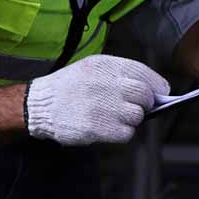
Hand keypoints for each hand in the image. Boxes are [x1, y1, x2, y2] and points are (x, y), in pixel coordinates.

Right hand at [24, 54, 167, 145]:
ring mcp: (101, 106)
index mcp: (105, 66)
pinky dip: (121, 133)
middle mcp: (105, 83)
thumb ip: (120, 75)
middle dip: (144, 104)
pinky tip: (107, 127)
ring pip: (137, 116)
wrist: (38, 105)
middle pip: (144, 96)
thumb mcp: (92, 69)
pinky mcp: (96, 127)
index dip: (156, 85)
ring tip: (113, 117)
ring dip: (131, 119)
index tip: (160, 93)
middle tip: (133, 107)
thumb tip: (155, 90)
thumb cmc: (70, 88)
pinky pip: (126, 133)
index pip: (144, 74)